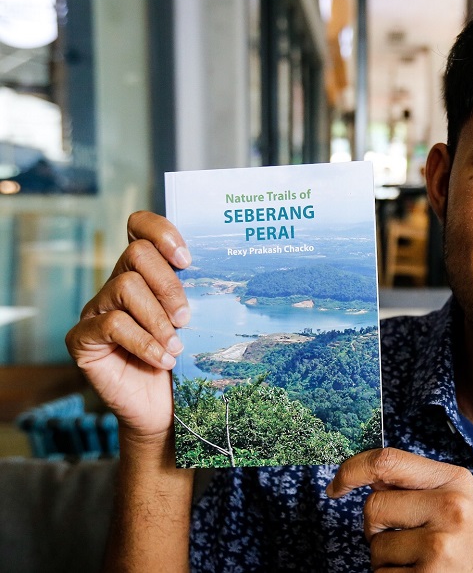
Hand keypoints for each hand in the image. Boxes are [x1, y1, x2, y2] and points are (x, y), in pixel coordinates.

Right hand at [65, 211, 190, 441]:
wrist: (163, 410)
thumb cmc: (183, 362)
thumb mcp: (195, 323)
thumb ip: (196, 294)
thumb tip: (225, 271)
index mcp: (144, 274)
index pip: (140, 228)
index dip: (161, 232)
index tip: (188, 259)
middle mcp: (116, 285)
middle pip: (137, 255)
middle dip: (169, 285)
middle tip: (186, 318)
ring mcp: (96, 310)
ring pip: (125, 287)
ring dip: (158, 318)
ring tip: (176, 345)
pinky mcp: (82, 338)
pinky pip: (112, 325)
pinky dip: (144, 342)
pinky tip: (163, 359)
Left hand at [328, 448, 472, 571]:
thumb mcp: (457, 498)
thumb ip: (416, 485)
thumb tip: (365, 479)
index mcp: (453, 481)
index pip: (387, 461)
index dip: (352, 470)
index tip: (336, 486)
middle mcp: (448, 509)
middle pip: (373, 508)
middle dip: (377, 528)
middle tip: (404, 538)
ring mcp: (438, 547)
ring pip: (374, 549)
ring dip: (387, 560)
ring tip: (421, 560)